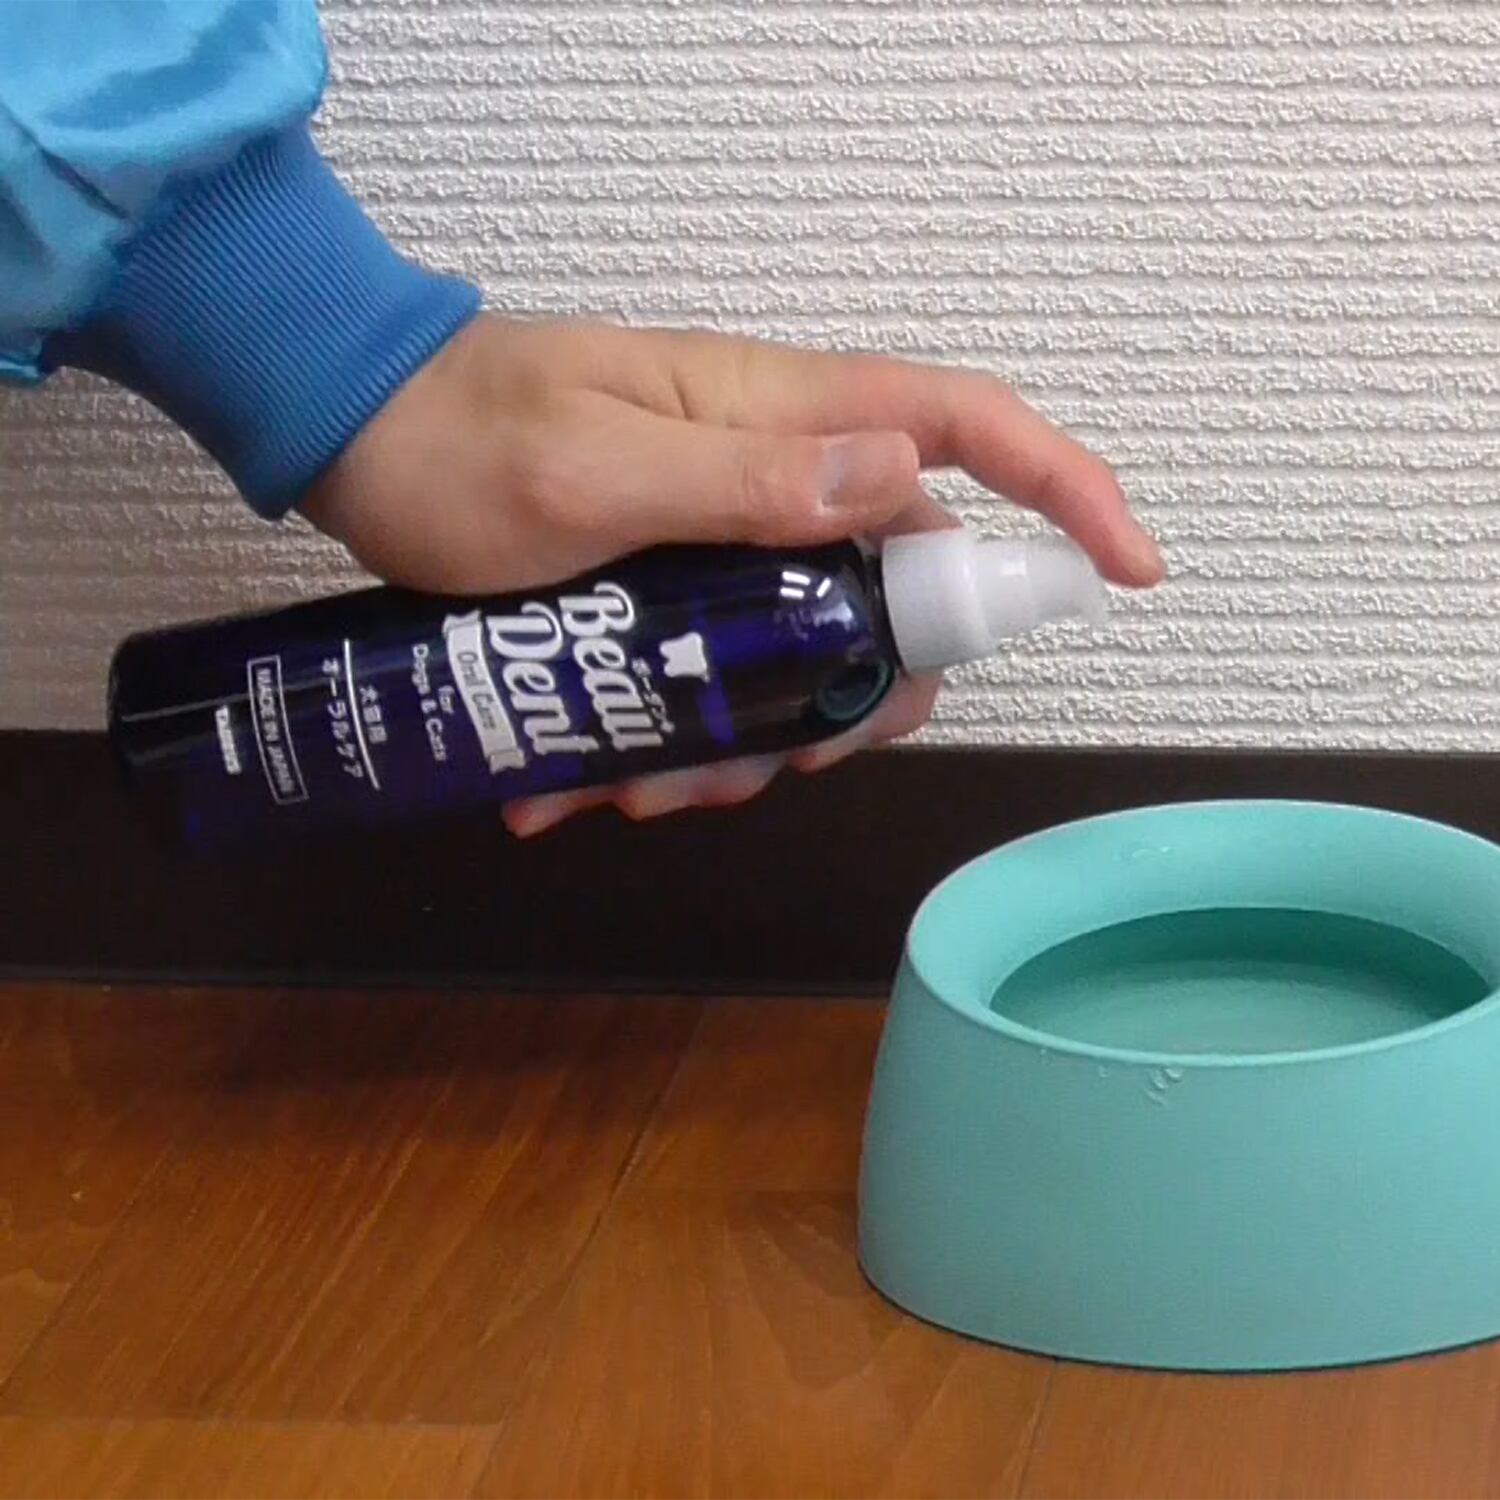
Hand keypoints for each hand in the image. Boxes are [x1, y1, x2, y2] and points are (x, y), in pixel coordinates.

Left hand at [302, 315, 1163, 834]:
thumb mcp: (589, 475)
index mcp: (783, 421)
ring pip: (808, 657)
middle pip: (901, 590)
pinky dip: (669, 742)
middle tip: (769, 761)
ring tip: (622, 790)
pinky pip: (721, 674)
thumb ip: (743, 480)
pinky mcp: (675, 586)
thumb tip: (899, 480)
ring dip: (738, 745)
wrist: (355, 436)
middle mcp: (776, 479)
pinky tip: (573, 785)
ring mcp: (728, 537)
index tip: (1132, 573)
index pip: (968, 431)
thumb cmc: (457, 440)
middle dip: (856, 698)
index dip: (1064, 494)